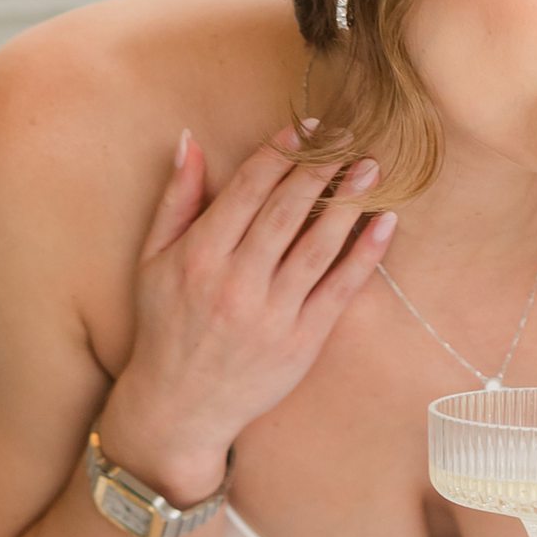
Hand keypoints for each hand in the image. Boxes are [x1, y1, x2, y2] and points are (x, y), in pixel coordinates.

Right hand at [102, 128, 394, 499]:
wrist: (179, 408)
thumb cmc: (165, 326)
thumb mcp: (152, 260)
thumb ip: (176, 199)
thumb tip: (191, 140)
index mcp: (198, 256)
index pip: (248, 189)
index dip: (281, 152)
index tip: (307, 128)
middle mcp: (235, 282)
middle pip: (287, 210)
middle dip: (320, 168)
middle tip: (349, 137)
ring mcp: (271, 314)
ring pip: (318, 246)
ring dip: (349, 203)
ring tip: (371, 169)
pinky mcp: (301, 342)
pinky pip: (340, 289)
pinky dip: (365, 255)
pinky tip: (384, 224)